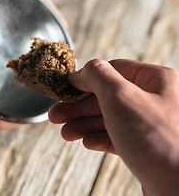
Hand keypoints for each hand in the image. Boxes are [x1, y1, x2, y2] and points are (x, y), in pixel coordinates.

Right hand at [49, 59, 178, 195]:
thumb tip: (82, 71)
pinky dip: (99, 139)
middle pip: (107, 96)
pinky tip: (87, 142)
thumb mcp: (121, 97)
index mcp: (156, 81)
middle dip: (78, 107)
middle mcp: (155, 101)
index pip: (113, 70)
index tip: (65, 88)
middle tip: (56, 114)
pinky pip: (118, 138)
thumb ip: (98, 77)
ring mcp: (151, 126)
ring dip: (84, 124)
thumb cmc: (161, 141)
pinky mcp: (147, 148)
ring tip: (65, 133)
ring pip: (110, 118)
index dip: (86, 78)